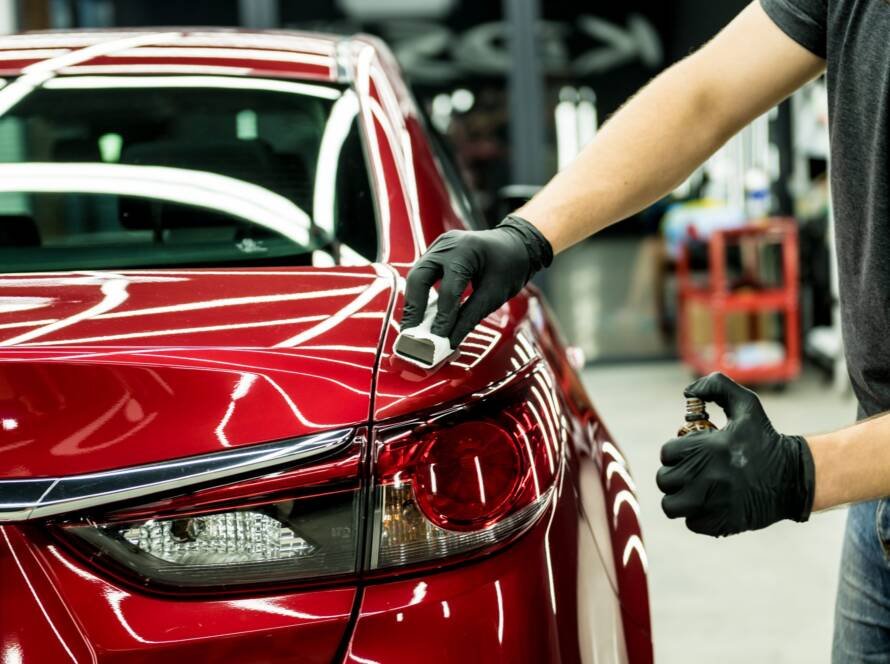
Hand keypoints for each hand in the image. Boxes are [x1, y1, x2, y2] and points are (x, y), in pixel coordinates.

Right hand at [400, 215, 552, 346]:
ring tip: (412, 328)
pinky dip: (420, 295)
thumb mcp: (494, 295)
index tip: (437, 341)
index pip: (448, 289)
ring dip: (414, 303)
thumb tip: (450, 342)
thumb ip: (469, 318)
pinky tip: (420, 314)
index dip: (442, 317)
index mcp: (466, 251)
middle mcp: (447, 245)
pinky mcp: (436, 253)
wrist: (516, 244)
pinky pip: (422, 275)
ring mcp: (439, 246)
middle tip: (411, 334)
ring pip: (416, 276)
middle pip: (419, 277)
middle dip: (414, 308)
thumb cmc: (511, 266)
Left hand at [656, 372, 814, 536]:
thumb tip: (688, 392)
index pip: (666, 453)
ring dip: (679, 497)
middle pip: (664, 479)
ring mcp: (712, 503)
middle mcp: (706, 477)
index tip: (691, 452)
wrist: (793, 478)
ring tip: (694, 489)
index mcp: (707, 448)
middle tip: (691, 471)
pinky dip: (697, 515)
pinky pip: (691, 523)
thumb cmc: (765, 440)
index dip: (676, 451)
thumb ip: (717, 386)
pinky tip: (712, 503)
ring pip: (671, 505)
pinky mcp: (720, 524)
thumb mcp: (747, 405)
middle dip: (675, 473)